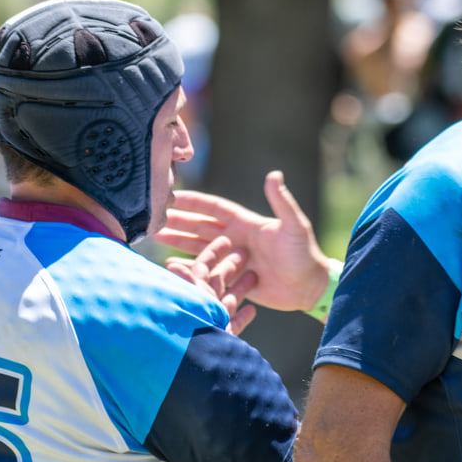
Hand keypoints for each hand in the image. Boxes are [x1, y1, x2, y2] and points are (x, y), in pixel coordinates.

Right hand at [156, 171, 334, 311]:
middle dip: (177, 221)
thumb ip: (282, 202)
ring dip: (177, 242)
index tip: (171, 195)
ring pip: (198, 247)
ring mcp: (232, 258)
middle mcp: (235, 239)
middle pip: (199, 227)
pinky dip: (189, 268)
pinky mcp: (232, 278)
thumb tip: (274, 175)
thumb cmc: (304, 254)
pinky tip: (171, 266)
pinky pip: (206, 270)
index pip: (213, 208)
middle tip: (152, 217)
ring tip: (155, 237)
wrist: (309, 287)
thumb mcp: (294, 226)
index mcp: (246, 223)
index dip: (193, 202)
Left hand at [166, 236, 257, 334]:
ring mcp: (212, 323)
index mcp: (193, 294)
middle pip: (217, 281)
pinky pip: (234, 324)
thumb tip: (172, 266)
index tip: (226, 239)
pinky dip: (243, 316)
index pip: (202, 267)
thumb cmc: (190, 332)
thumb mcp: (189, 302)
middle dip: (231, 266)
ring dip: (242, 288)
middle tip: (245, 253)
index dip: (213, 252)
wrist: (199, 370)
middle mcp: (200, 306)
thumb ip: (185, 284)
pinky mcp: (222, 339)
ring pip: (228, 300)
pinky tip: (254, 309)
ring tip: (255, 276)